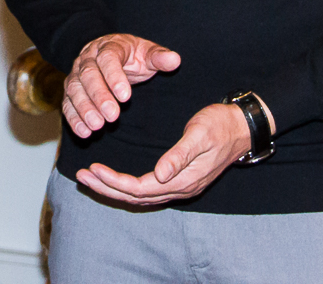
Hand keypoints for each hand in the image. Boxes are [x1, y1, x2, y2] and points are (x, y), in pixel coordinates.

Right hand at [62, 33, 181, 137]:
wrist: (112, 55)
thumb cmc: (132, 57)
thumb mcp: (147, 53)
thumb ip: (159, 57)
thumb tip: (175, 59)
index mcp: (108, 46)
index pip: (108, 58)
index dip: (115, 77)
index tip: (126, 97)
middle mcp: (87, 59)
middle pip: (88, 75)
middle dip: (99, 96)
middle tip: (112, 116)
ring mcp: (76, 74)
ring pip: (75, 90)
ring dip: (84, 109)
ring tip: (97, 126)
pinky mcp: (71, 91)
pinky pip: (67, 103)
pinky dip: (73, 118)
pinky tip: (84, 132)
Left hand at [75, 102, 252, 206]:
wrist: (241, 128)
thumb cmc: (220, 125)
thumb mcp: (200, 134)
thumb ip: (180, 155)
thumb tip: (159, 173)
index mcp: (182, 180)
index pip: (140, 188)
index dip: (115, 181)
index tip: (94, 169)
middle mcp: (179, 188)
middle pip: (136, 197)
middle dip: (106, 188)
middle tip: (81, 176)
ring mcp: (179, 186)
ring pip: (140, 196)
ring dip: (113, 189)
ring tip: (90, 178)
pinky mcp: (178, 179)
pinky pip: (147, 190)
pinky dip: (127, 187)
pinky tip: (114, 179)